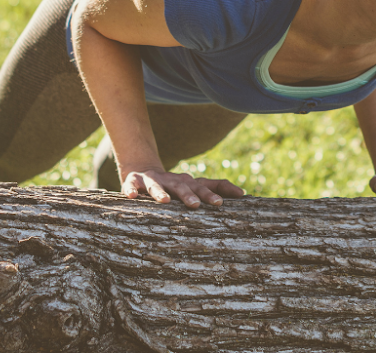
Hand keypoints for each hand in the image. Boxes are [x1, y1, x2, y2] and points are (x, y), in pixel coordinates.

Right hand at [122, 168, 245, 208]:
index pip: (202, 187)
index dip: (211, 194)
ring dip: (160, 192)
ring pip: (156, 185)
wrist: (144, 170)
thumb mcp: (194, 185)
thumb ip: (217, 187)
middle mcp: (171, 180)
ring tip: (164, 201)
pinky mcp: (134, 181)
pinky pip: (131, 185)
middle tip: (195, 205)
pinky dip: (131, 189)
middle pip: (181, 186)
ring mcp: (152, 180)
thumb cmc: (174, 184)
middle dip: (188, 195)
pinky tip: (131, 196)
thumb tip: (244, 193)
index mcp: (187, 182)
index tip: (220, 204)